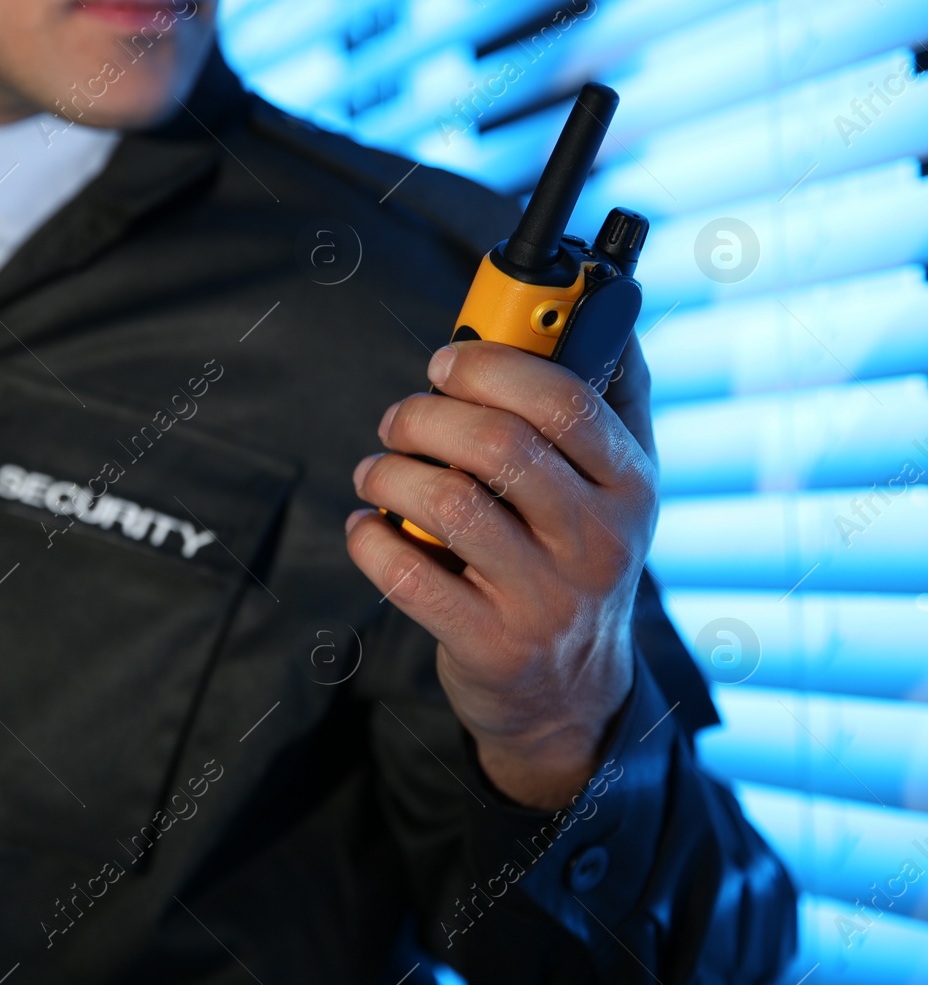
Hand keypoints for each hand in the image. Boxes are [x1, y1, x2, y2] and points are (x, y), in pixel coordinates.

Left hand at [345, 335, 658, 808]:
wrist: (570, 695)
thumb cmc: (574, 560)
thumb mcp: (613, 486)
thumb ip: (606, 396)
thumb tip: (600, 302)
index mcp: (630, 483)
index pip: (564, 398)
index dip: (489, 366)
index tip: (445, 361)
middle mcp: (599, 542)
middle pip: (498, 445)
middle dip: (426, 415)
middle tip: (398, 419)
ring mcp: (547, 600)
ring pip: (448, 502)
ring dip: (389, 471)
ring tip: (376, 471)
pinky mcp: (491, 645)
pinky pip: (408, 573)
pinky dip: (369, 536)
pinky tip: (368, 525)